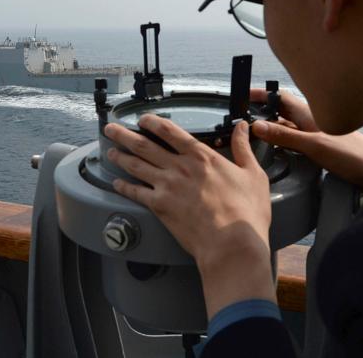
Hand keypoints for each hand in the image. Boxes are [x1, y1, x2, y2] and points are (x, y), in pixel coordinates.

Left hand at [104, 115, 276, 317]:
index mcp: (201, 156)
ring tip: (110, 151)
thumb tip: (243, 128)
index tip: (142, 119)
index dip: (152, 122)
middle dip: (124, 135)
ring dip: (120, 157)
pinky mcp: (160, 207)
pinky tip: (116, 183)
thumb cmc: (245, 212)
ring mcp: (167, 186)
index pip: (170, 131)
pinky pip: (135, 193)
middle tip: (110, 129)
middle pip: (144, 145)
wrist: (231, 243)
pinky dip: (124, 186)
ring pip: (136, 166)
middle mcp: (179, 167)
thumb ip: (243, 148)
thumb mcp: (252, 174)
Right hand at [251, 88, 362, 192]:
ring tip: (253, 133)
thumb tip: (257, 126)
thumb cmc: (355, 156)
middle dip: (262, 111)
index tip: (243, 95)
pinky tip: (276, 149)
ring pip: (287, 127)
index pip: (280, 97)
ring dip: (271, 127)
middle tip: (242, 116)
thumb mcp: (315, 146)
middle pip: (281, 111)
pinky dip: (282, 142)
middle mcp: (312, 121)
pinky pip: (295, 140)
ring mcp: (317, 134)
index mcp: (310, 114)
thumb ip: (285, 136)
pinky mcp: (321, 148)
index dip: (262, 94)